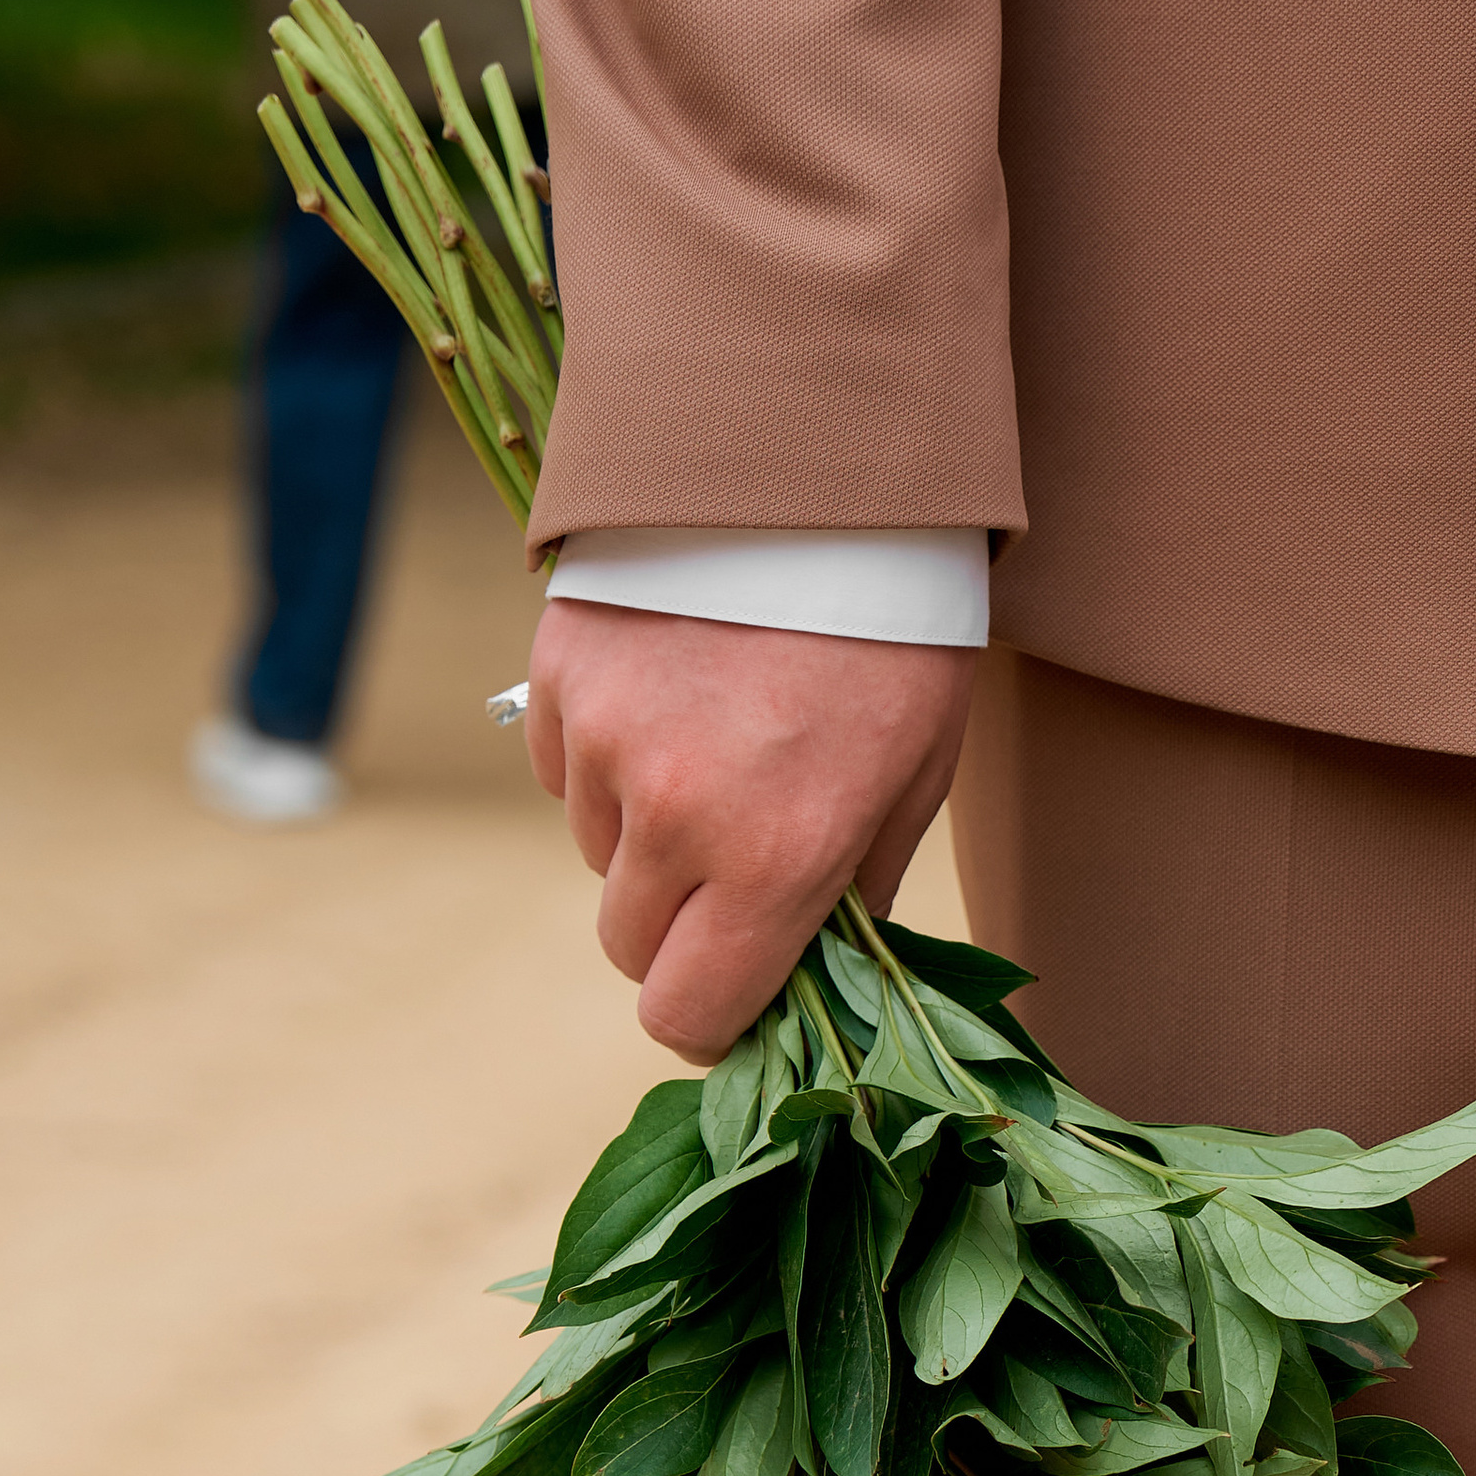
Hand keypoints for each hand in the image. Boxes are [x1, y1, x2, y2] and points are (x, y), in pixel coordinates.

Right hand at [524, 599, 977, 1063]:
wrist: (819, 455)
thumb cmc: (894, 625)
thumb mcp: (916, 772)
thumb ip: (858, 890)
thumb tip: (815, 977)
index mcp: (777, 857)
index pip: (688, 1013)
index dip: (711, 1021)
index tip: (735, 1000)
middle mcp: (675, 815)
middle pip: (630, 949)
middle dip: (681, 931)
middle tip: (737, 871)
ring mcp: (606, 742)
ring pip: (600, 857)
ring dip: (648, 837)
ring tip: (719, 749)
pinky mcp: (560, 675)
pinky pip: (567, 772)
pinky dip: (609, 760)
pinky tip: (676, 697)